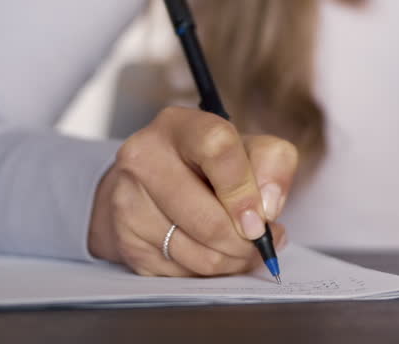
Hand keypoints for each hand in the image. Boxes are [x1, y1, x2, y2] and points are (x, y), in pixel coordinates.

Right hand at [88, 106, 295, 275]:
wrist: (151, 180)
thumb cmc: (209, 163)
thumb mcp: (248, 148)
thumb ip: (273, 165)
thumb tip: (267, 208)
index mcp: (179, 125)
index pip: (217, 150)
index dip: (244, 190)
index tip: (261, 219)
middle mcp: (143, 159)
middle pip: (207, 219)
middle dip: (245, 241)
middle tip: (260, 241)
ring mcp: (127, 201)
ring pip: (198, 253)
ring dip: (232, 260)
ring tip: (242, 247)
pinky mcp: (125, 240)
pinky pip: (181, 272)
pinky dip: (208, 270)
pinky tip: (213, 251)